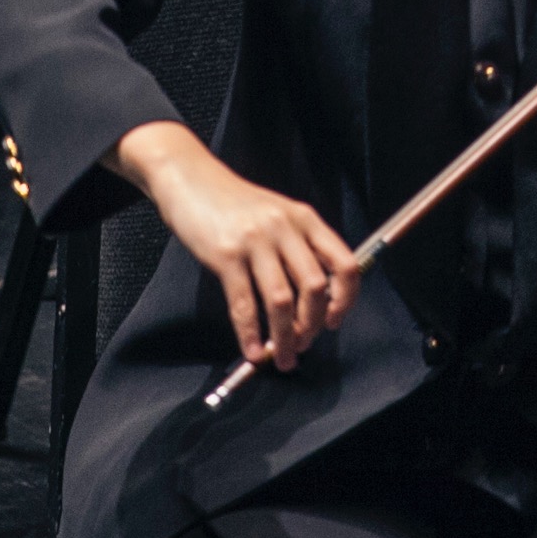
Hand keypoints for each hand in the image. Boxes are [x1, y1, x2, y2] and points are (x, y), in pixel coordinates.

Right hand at [121, 123, 360, 369]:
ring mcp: (256, 241)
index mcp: (306, 219)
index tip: (334, 321)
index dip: (345, 299)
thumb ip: (298, 247)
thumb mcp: (278, 215)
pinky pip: (244, 304)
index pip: (344, 264)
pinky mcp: (225, 255)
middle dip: (312, 325)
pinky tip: (253, 350)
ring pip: (281, 301)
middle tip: (303, 346)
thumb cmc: (235, 203)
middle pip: (315, 287)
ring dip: (285, 338)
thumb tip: (312, 301)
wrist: (191, 179)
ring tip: (283, 358)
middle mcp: (286, 228)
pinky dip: (250, 334)